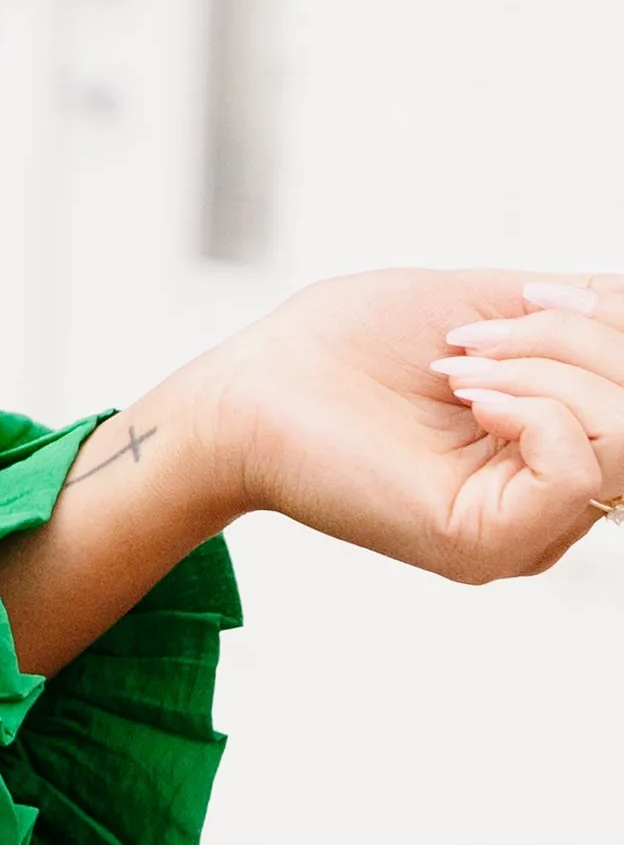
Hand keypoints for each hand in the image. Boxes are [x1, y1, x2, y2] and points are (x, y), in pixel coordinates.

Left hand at [212, 267, 623, 586]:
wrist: (255, 386)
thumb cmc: (352, 341)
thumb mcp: (486, 303)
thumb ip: (574, 311)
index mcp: (559, 445)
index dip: (606, 328)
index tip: (527, 300)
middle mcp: (554, 499)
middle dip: (578, 339)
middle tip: (474, 339)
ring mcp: (526, 529)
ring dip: (547, 368)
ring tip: (459, 369)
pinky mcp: (486, 544)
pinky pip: (575, 471)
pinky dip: (532, 408)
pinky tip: (468, 398)